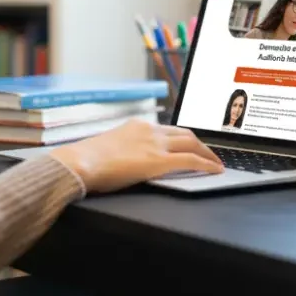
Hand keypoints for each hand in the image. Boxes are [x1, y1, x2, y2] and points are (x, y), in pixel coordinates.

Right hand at [50, 119, 222, 192]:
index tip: (189, 145)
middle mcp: (149, 130)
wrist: (80, 163)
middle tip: (210, 154)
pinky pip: (192, 160)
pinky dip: (207, 164)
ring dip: (208, 153)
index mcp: (136, 125)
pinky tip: (215, 170)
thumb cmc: (86, 161)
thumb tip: (126, 161)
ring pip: (192, 143)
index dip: (182, 138)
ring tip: (216, 163)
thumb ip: (123, 150)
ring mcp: (155, 144)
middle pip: (184, 133)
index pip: (167, 129)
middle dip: (200, 144)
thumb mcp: (108, 148)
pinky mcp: (159, 160)